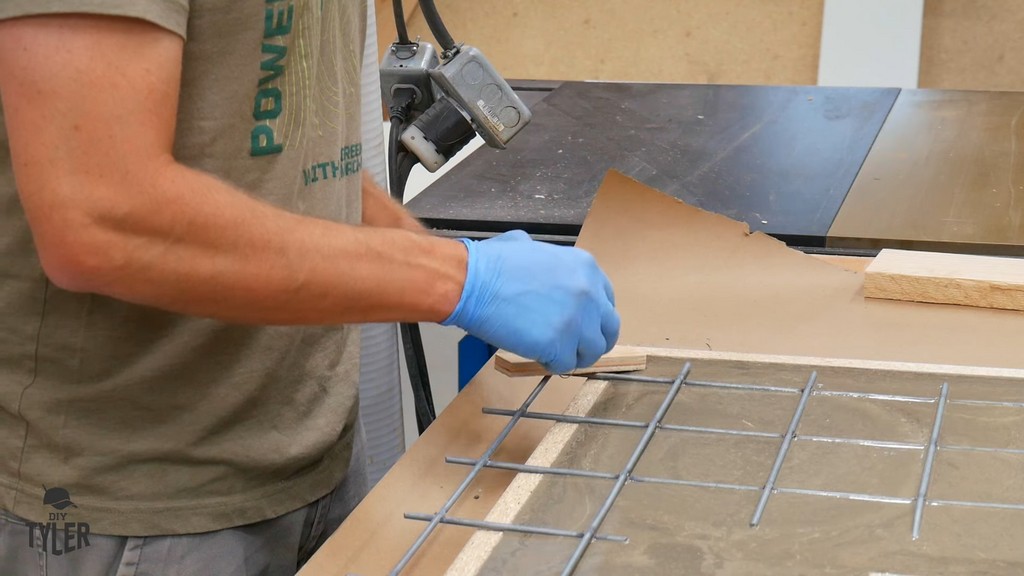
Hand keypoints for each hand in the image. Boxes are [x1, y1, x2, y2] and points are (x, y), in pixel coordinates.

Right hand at [443, 230, 619, 373]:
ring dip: (574, 355)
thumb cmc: (492, 263)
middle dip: (594, 339)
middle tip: (577, 346)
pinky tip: (537, 355)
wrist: (474, 282)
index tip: (583, 324)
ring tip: (553, 353)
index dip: (594, 316)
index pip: (607, 300)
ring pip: (591, 351)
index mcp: (586, 268)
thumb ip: (547, 260)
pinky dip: (552, 364)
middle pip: (609, 328)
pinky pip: (565, 365)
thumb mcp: (529, 245)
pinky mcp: (560, 345)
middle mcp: (589, 294)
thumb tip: (537, 260)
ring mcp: (577, 322)